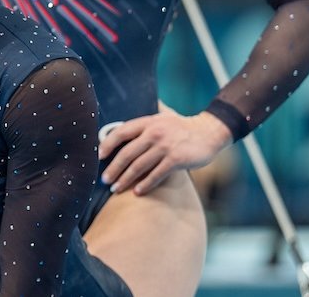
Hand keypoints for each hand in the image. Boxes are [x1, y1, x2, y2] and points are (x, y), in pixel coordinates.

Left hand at [98, 110, 231, 195]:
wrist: (210, 131)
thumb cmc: (183, 126)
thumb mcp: (163, 116)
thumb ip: (146, 119)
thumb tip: (127, 117)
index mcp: (148, 122)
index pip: (121, 132)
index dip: (107, 144)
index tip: (98, 157)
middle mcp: (155, 133)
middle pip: (127, 153)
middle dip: (113, 168)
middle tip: (104, 180)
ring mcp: (165, 146)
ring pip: (139, 166)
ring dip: (125, 179)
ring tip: (116, 189)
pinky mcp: (176, 159)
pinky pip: (156, 175)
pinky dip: (145, 185)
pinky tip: (137, 192)